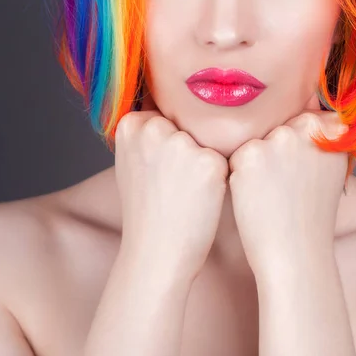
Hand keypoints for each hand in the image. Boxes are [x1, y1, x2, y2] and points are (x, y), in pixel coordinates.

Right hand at [114, 93, 228, 282]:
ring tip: (187, 190)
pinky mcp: (208, 162)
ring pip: (208, 138)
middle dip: (189, 147)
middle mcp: (154, 127)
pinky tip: (202, 197)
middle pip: (189, 123)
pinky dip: (220, 176)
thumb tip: (173, 103)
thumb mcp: (134, 159)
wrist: (156, 252)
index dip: (170, 141)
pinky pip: (224, 157)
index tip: (161, 169)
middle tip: (176, 182)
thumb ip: (148, 130)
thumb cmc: (148, 207)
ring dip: (205, 160)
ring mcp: (181, 143)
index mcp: (131, 123)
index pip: (166, 113)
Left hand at [227, 93, 348, 276]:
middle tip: (286, 187)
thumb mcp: (328, 167)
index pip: (304, 119)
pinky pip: (237, 158)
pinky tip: (257, 197)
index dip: (297, 148)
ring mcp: (278, 139)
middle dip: (276, 152)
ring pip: (257, 141)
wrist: (296, 253)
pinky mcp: (250, 155)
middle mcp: (306, 126)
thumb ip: (320, 136)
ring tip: (273, 193)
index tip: (300, 171)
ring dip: (258, 163)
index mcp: (331, 128)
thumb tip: (309, 101)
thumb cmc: (311, 214)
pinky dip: (241, 177)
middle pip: (277, 128)